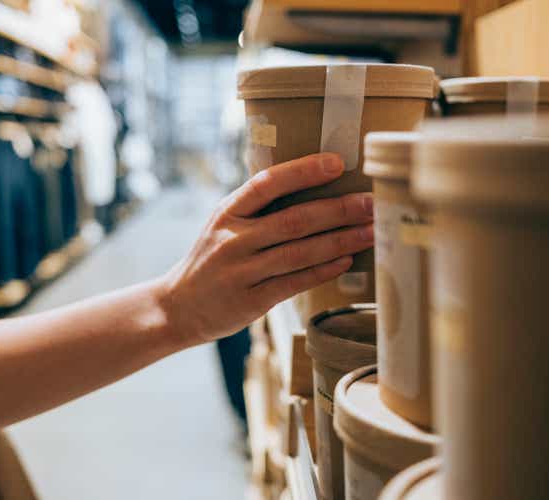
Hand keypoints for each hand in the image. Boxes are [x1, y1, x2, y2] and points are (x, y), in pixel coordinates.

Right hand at [160, 153, 373, 343]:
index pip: (266, 183)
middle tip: (371, 202)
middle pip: (293, 220)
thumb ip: (256, 208)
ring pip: (299, 253)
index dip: (302, 171)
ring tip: (370, 231)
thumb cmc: (210, 259)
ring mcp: (241, 272)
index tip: (337, 163)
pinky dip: (322, 271)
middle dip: (337, 210)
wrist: (177, 306)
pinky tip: (346, 261)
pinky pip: (294, 283)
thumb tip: (310, 184)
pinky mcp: (251, 302)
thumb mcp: (222, 224)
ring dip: (340, 241)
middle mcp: (233, 240)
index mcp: (226, 213)